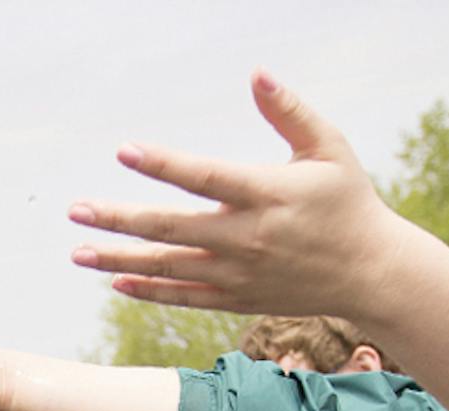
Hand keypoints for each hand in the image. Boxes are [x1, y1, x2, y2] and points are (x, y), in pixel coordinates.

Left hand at [67, 70, 408, 319]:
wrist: (371, 272)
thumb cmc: (349, 201)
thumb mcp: (330, 148)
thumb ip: (290, 111)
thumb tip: (256, 73)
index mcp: (268, 194)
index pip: (205, 177)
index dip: (163, 165)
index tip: (125, 151)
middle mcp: (248, 238)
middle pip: (172, 228)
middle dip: (119, 220)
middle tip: (77, 210)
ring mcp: (240, 274)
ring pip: (169, 267)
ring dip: (120, 260)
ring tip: (78, 251)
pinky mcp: (239, 298)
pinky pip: (185, 297)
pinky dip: (150, 291)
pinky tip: (117, 281)